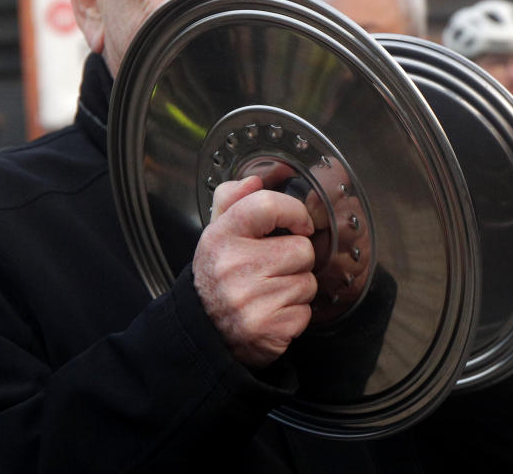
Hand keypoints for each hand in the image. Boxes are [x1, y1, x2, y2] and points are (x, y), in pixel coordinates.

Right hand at [193, 175, 317, 368]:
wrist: (204, 332)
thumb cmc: (218, 277)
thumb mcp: (217, 234)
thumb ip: (232, 201)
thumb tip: (254, 180)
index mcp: (221, 237)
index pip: (267, 205)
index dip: (295, 212)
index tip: (300, 224)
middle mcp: (233, 267)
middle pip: (302, 249)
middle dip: (295, 260)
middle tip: (272, 269)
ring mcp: (250, 300)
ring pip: (308, 281)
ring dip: (297, 287)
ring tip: (270, 292)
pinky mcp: (269, 328)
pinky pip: (306, 311)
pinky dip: (295, 313)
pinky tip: (273, 312)